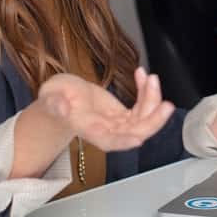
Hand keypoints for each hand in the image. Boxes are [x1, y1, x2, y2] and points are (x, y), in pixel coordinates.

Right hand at [38, 68, 173, 151]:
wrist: (60, 99)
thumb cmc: (53, 101)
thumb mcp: (49, 98)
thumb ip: (54, 104)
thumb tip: (60, 107)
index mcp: (90, 130)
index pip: (109, 141)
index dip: (124, 141)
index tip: (139, 138)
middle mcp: (107, 130)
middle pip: (135, 132)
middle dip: (153, 120)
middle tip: (166, 105)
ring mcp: (118, 123)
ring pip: (143, 118)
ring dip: (152, 100)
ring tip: (151, 78)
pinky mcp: (123, 113)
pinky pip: (142, 105)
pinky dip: (146, 91)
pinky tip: (142, 74)